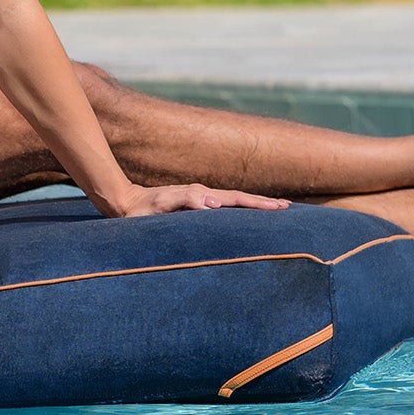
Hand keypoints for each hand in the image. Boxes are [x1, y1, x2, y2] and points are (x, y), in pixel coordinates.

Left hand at [109, 184, 289, 216]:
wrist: (126, 205)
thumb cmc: (142, 210)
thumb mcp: (162, 204)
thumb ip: (186, 200)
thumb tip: (215, 204)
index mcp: (200, 196)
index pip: (235, 200)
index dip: (256, 203)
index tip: (278, 207)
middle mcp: (203, 196)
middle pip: (239, 199)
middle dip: (263, 204)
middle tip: (286, 208)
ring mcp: (200, 202)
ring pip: (233, 204)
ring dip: (254, 207)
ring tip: (276, 210)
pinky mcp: (195, 209)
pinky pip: (223, 210)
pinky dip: (239, 211)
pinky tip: (247, 219)